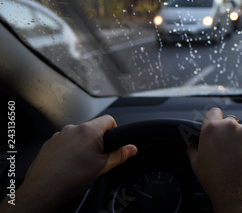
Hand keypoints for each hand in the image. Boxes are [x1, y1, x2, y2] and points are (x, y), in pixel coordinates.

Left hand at [0, 115, 136, 212]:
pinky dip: (69, 150)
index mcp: (89, 131)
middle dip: (97, 141)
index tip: (112, 143)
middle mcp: (73, 129)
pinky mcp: (50, 143)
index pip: (109, 120)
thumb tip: (132, 148)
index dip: (114, 130)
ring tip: (81, 164)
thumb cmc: (71, 177)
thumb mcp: (103, 167)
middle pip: (93, 128)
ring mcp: (59, 135)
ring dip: (82, 146)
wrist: (44, 188)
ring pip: (78, 136)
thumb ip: (120, 155)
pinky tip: (68, 165)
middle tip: (97, 158)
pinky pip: (65, 142)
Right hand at [187, 108, 241, 212]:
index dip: (216, 118)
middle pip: (231, 123)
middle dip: (231, 134)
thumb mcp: (196, 163)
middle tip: (230, 150)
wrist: (236, 191)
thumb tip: (192, 144)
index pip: (214, 112)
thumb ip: (193, 148)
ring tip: (240, 158)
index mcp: (211, 129)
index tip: (218, 125)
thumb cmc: (215, 179)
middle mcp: (228, 126)